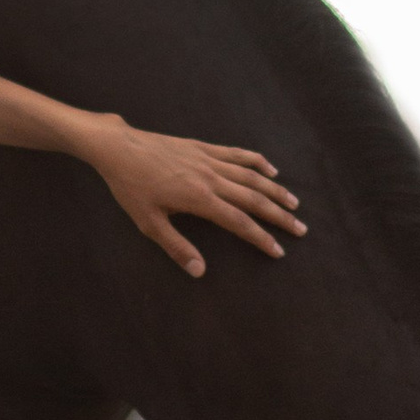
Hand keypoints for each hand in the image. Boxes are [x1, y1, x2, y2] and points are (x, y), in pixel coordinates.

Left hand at [91, 123, 305, 276]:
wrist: (119, 149)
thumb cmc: (131, 188)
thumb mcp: (149, 223)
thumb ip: (176, 247)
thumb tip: (200, 272)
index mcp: (199, 199)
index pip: (240, 222)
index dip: (262, 238)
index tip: (279, 250)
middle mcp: (210, 178)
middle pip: (254, 199)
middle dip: (279, 216)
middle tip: (300, 229)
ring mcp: (208, 160)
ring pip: (251, 176)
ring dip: (275, 189)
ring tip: (293, 203)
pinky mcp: (203, 147)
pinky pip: (237, 154)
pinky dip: (257, 161)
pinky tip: (271, 169)